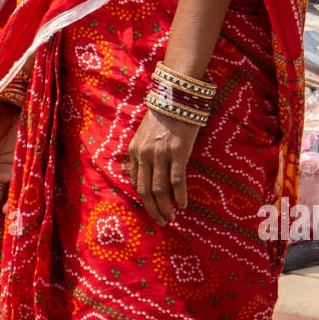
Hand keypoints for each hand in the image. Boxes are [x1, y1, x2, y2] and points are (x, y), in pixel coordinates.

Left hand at [126, 106, 200, 223]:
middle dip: (152, 209)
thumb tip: (148, 174)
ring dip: (165, 207)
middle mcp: (145, 155)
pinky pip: (176, 180)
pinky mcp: (178, 153)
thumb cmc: (163, 117)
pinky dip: (179, 195)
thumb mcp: (144, 135)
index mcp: (134, 151)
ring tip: (171, 218)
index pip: (135, 182)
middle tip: (161, 221)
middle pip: (145, 191)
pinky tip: (183, 205)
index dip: (143, 200)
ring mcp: (161, 154)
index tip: (152, 210)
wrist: (176, 98)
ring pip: (159, 190)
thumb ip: (143, 153)